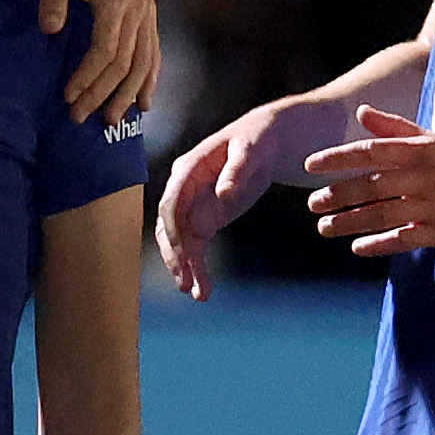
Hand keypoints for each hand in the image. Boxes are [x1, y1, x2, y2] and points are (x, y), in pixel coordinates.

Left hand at [38, 0, 160, 124]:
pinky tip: (144, 103)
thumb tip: (50, 30)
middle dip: (103, 93)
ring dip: (127, 94)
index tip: (69, 96)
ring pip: (143, 63)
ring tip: (110, 119)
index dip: (88, 76)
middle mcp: (138, 7)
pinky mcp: (148, 16)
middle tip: (80, 117)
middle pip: (125, 62)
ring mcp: (147, 12)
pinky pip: (154, 53)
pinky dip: (150, 80)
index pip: (106, 49)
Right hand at [154, 104, 294, 299]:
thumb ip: (237, 171)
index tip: (186, 256)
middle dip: (177, 257)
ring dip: (185, 268)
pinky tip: (204, 288)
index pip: (172, 203)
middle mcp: (183, 187)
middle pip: (170, 227)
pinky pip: (194, 245)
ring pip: (178, 241)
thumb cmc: (257, 140)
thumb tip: (223, 194)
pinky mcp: (203, 217)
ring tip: (198, 295)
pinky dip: (196, 266)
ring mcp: (191, 204)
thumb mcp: (251, 150)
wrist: (264, 141)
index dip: (175, 231)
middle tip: (188, 286)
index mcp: (189, 168)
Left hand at [304, 105, 434, 255]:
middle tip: (313, 204)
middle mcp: (425, 176)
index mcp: (421, 150)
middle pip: (372, 185)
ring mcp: (434, 205)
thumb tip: (362, 112)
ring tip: (324, 228)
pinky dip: (379, 244)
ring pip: (383, 214)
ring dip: (350, 222)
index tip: (310, 166)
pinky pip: (404, 238)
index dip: (339, 158)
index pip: (371, 151)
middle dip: (338, 195)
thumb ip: (396, 129)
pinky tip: (357, 248)